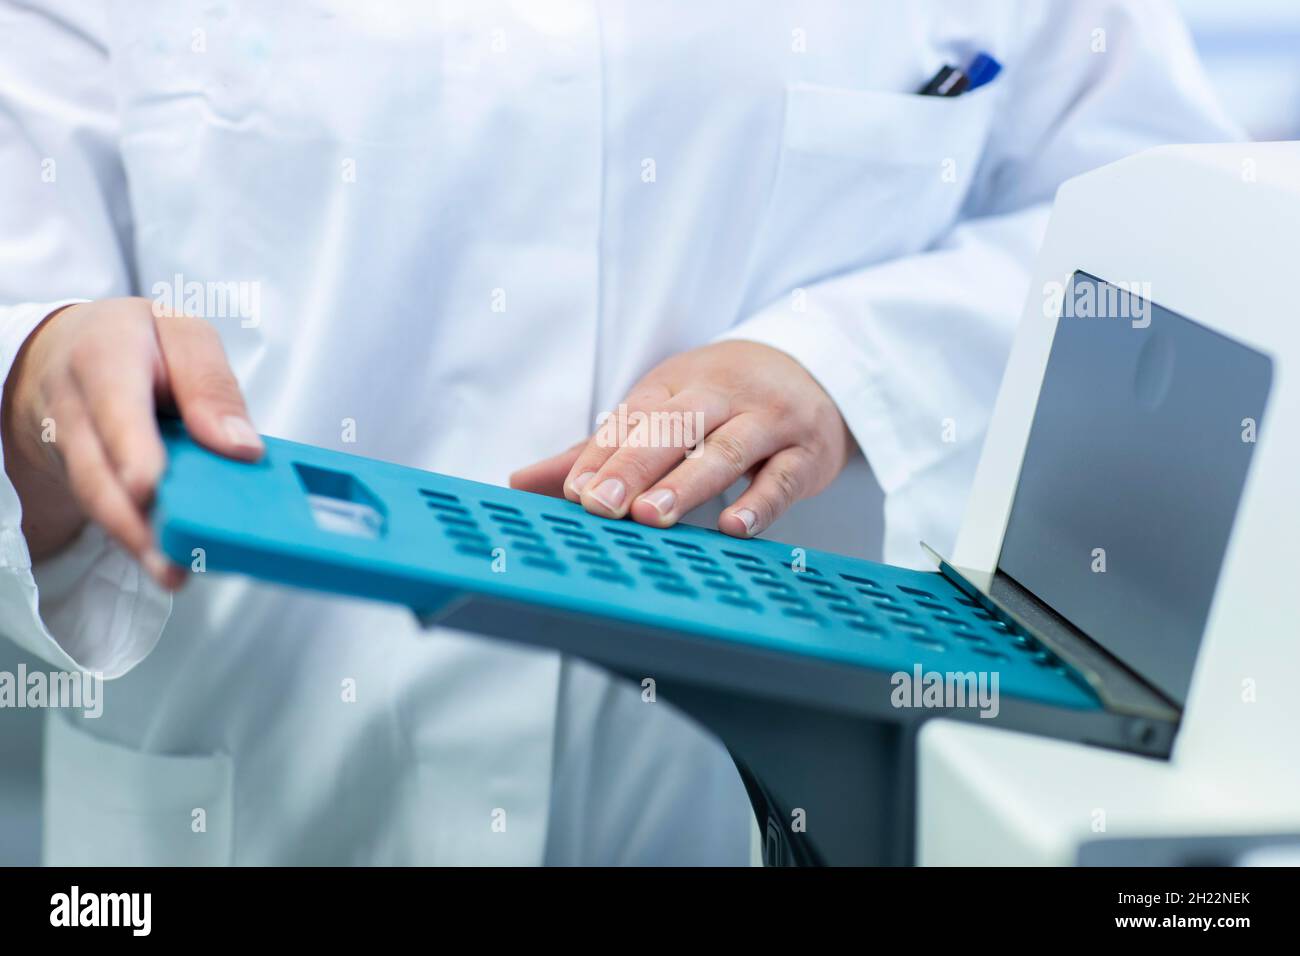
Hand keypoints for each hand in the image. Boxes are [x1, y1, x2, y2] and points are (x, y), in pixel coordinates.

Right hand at [1, 297, 263, 587]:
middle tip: (170, 560)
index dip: (130, 448)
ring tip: (171, 573)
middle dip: (132, 517)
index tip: (150, 487)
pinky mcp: (74, 473)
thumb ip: (211, 384)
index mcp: (105, 355)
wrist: (66, 348)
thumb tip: (241, 447)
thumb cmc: (140, 342)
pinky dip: (132, 533)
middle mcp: (74, 403)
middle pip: (96, 467)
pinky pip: (101, 505)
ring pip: (94, 496)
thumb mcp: (183, 334)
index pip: (114, 403)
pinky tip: (162, 559)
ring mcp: (66, 443)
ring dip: (132, 539)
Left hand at [511, 341, 852, 537]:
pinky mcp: (807, 453)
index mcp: (678, 383)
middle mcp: (723, 396)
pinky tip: (733, 527)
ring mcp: (769, 421)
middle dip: (634, 466)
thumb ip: (598, 451)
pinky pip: (782, 478)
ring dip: (688, 482)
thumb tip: (521, 482)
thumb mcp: (663, 409)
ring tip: (653, 515)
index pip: (635, 417)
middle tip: (601, 505)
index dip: (604, 454)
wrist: (814, 368)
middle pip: (675, 427)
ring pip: (727, 449)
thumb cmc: (723, 398)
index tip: (575, 492)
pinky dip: (759, 502)